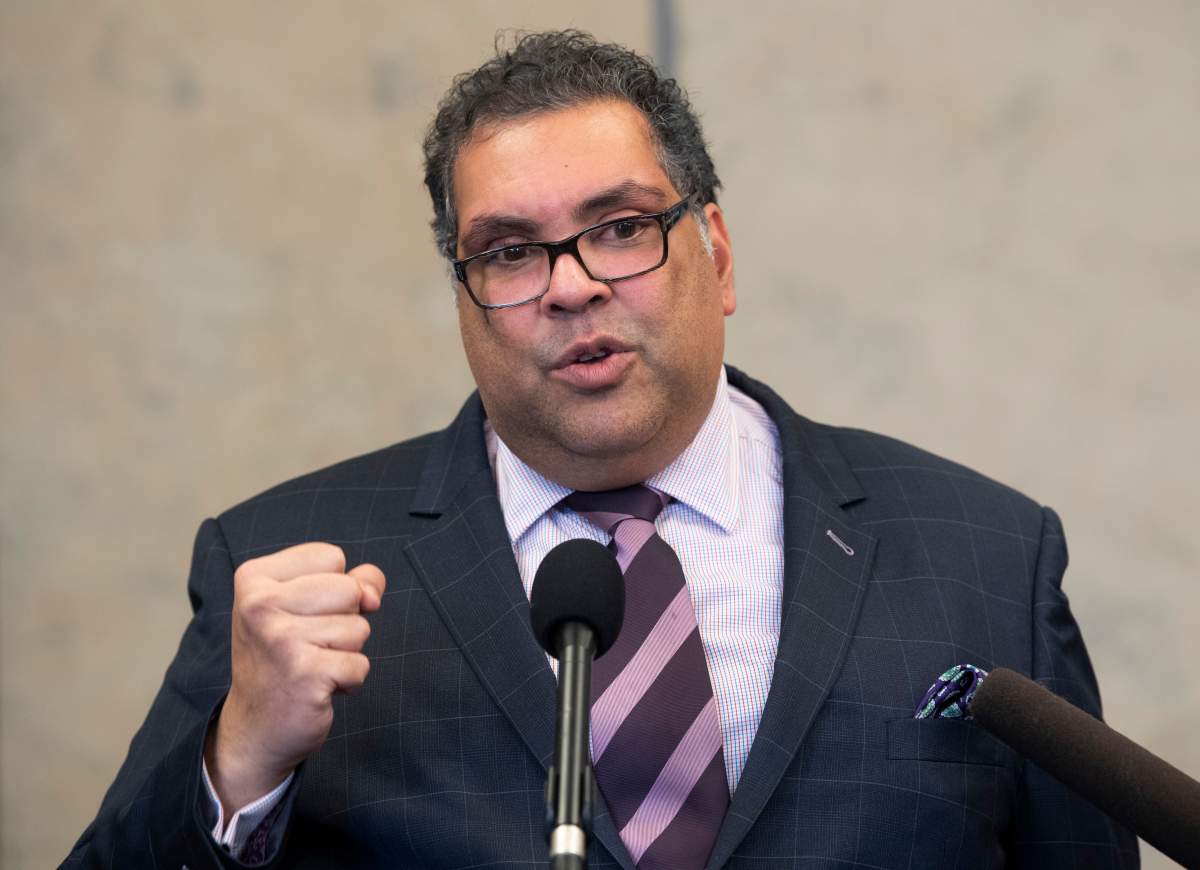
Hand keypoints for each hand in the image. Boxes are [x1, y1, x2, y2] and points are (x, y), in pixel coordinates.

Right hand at [204, 543, 385, 815]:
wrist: (255, 729)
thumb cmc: (285, 658)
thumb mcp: (306, 606)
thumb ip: (349, 582)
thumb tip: (373, 592)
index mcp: (254, 578)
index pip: (331, 557)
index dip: (332, 588)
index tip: (299, 616)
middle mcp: (260, 605)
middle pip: (349, 589)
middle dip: (343, 620)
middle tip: (308, 645)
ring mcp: (280, 640)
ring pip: (359, 628)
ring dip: (346, 652)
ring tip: (311, 665)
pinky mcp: (305, 674)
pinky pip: (360, 664)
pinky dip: (349, 680)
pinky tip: (318, 688)